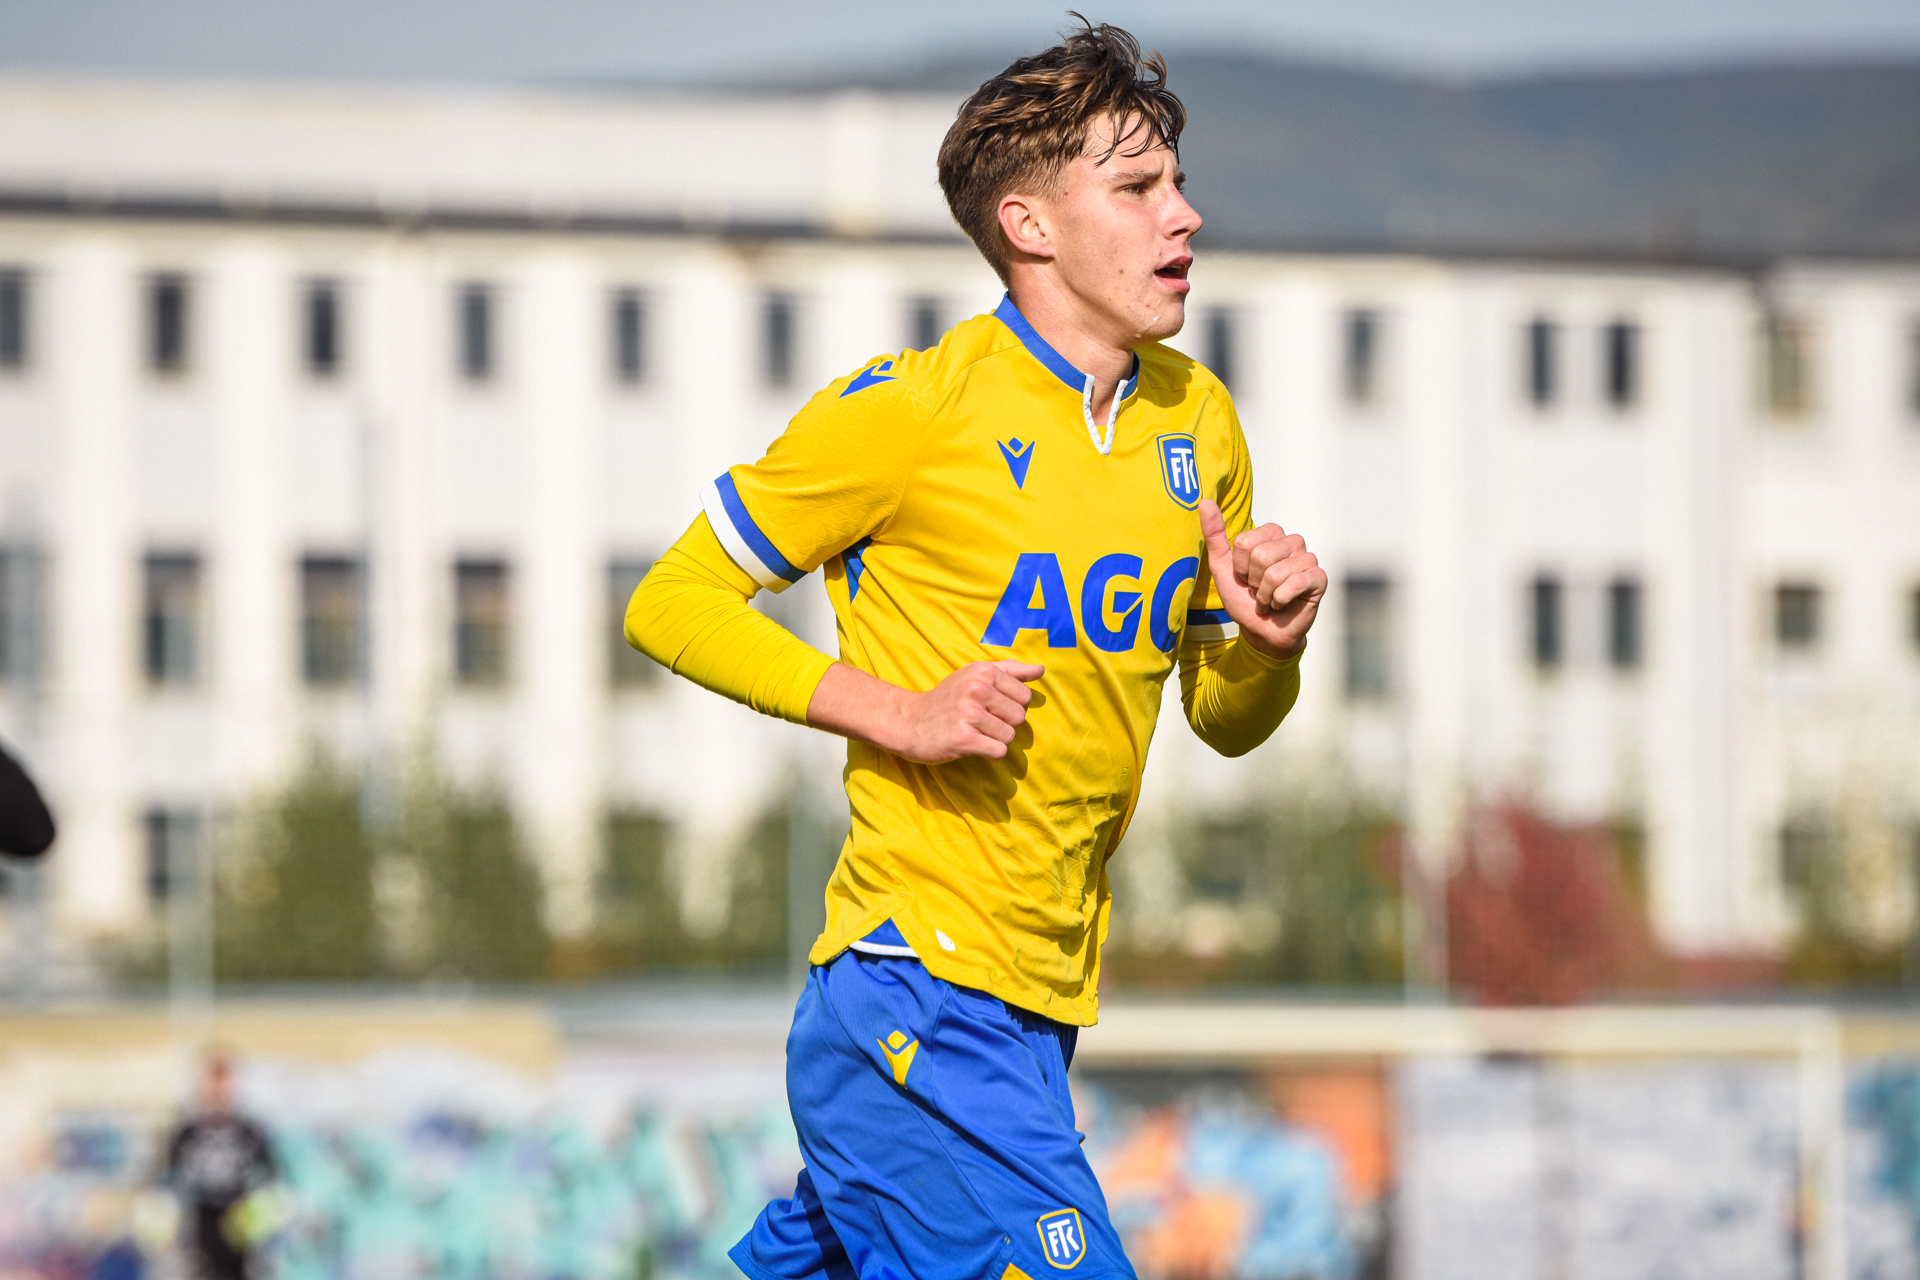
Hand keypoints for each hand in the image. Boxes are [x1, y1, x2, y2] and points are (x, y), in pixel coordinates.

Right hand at [807, 659, 1043, 763]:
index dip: (1011, 706)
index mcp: (983, 671)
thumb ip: (1010, 671)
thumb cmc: (947, 699)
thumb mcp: (974, 675)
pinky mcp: (964, 739)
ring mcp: (969, 714)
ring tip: (975, 732)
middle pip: (1020, 717)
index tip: (989, 707)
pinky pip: (998, 751)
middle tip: (980, 722)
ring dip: (995, 739)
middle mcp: (977, 689)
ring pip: (1010, 736)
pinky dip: (989, 752)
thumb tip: (1041, 669)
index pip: (1025, 696)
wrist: (909, 722)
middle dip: (1004, 724)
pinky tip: (972, 745)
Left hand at [1199, 499, 1324, 660]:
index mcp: (1270, 533)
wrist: (1261, 631)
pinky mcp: (1318, 578)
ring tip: (1270, 599)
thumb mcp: (1222, 566)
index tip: (1245, 577)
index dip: (1239, 566)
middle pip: (1260, 556)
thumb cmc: (1243, 598)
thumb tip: (1204, 501)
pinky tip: (1283, 603)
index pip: (1244, 542)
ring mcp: (1308, 559)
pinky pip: (1295, 583)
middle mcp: (1292, 541)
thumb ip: (1214, 534)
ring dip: (1265, 595)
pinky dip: (1280, 600)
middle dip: (1253, 582)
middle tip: (1258, 590)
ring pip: (1276, 573)